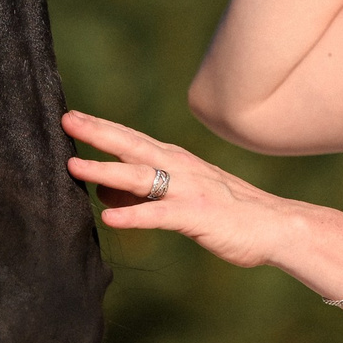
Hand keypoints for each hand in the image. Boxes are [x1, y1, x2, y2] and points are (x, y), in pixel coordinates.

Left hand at [61, 111, 295, 269]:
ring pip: (140, 177)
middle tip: (66, 120)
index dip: (100, 127)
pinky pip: (160, 215)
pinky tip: (111, 219)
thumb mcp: (180, 196)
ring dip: (106, 171)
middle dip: (97, 133)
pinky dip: (134, 215)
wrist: (276, 226)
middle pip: (131, 145)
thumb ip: (143, 193)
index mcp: (175, 160)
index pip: (131, 139)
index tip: (69, 116)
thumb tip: (102, 194)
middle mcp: (179, 168)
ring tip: (74, 167)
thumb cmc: (228, 211)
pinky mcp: (197, 216)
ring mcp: (188, 190)